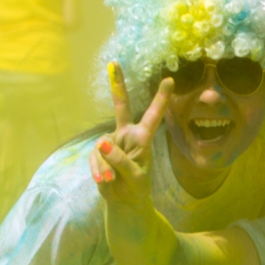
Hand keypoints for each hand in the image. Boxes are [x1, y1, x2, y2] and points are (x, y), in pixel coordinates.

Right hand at [90, 62, 172, 209]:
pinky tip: (103, 181)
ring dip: (106, 167)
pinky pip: (94, 157)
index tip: (170, 79)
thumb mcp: (134, 178)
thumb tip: (102, 144)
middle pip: (122, 106)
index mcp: (143, 138)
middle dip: (118, 85)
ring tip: (113, 181)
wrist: (123, 201)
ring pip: (102, 147)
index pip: (153, 116)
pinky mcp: (98, 152)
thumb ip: (120, 161)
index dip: (161, 98)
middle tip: (114, 63)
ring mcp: (111, 142)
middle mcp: (127, 135)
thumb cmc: (136, 188)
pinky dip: (98, 170)